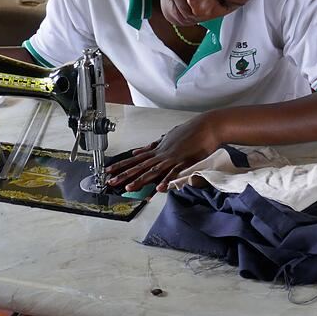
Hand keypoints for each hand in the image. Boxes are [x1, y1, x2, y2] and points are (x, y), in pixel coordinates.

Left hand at [106, 113, 223, 192]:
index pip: (136, 160)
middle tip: (111, 182)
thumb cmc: (191, 132)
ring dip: (141, 180)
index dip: (122, 165)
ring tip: (129, 188)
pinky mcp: (185, 162)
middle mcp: (162, 155)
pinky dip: (166, 181)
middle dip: (125, 175)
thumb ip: (153, 146)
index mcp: (158, 151)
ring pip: (153, 171)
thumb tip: (139, 151)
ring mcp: (173, 158)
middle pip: (140, 166)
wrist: (207, 126)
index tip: (109, 170)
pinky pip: (174, 173)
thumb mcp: (168, 137)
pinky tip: (159, 189)